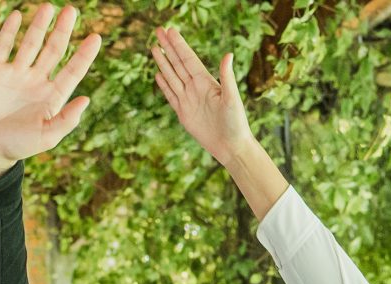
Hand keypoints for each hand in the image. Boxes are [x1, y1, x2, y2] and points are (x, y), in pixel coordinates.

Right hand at [0, 6, 102, 182]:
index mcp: (52, 97)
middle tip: (72, 11)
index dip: (84, 55)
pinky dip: (9, 31)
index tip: (96, 37)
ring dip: (39, 26)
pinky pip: (4, 46)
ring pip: (31, 44)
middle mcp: (37, 81)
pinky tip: (17, 16)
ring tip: (49, 7)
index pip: (73, 71)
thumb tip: (86, 99)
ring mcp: (16, 74)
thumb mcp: (47, 137)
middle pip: (54, 51)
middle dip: (63, 31)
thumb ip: (67, 119)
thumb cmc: (18, 146)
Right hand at [150, 25, 254, 164]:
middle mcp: (196, 88)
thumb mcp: (232, 98)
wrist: (231, 146)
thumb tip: (228, 54)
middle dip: (168, 48)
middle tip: (158, 30)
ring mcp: (188, 100)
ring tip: (154, 48)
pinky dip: (164, 85)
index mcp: (206, 81)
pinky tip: (158, 75)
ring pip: (172, 77)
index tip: (170, 30)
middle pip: (178, 64)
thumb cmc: (236, 122)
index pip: (188, 59)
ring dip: (163, 63)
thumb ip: (227, 76)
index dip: (179, 45)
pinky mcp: (183, 113)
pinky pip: (171, 95)